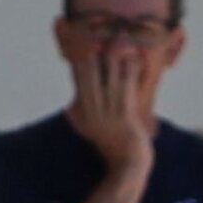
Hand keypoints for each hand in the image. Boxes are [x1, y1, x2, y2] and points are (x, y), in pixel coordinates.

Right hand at [71, 50, 152, 170]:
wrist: (128, 165)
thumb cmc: (111, 149)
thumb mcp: (89, 133)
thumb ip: (78, 118)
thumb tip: (68, 107)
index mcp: (84, 113)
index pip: (78, 83)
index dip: (78, 64)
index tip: (79, 47)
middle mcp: (94, 111)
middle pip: (89, 78)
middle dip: (91, 57)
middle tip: (94, 37)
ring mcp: (110, 113)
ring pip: (109, 80)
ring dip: (113, 60)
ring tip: (116, 41)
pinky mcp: (126, 115)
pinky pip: (127, 88)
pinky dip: (131, 72)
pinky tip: (134, 59)